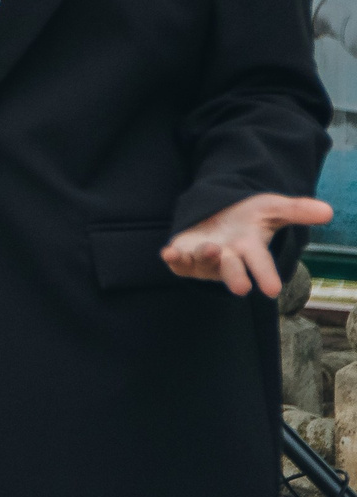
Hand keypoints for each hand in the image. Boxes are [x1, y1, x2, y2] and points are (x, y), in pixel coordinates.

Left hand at [161, 194, 333, 296]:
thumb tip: (328, 211)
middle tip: (240, 287)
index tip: (273, 289)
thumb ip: (296, 210)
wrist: (216, 212)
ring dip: (206, 259)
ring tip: (212, 249)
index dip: (266, 275)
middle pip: (231, 270)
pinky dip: (174, 259)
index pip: (260, 263)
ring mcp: (204, 258)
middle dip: (235, 277)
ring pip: (204, 264)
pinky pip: (178, 263)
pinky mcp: (183, 255)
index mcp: (250, 248)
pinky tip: (169, 253)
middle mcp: (228, 257)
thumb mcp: (271, 207)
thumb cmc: (246, 214)